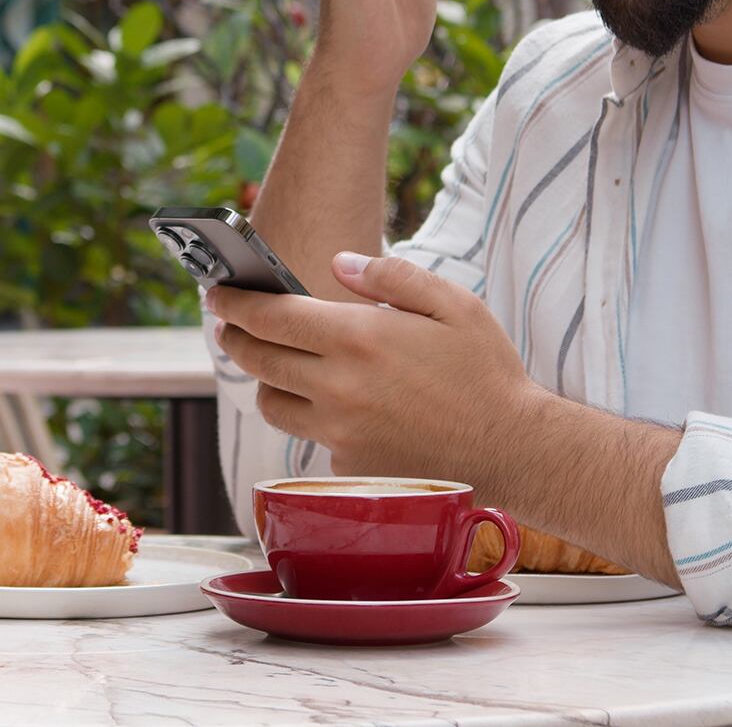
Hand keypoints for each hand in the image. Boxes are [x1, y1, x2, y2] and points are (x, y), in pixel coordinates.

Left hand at [207, 250, 537, 484]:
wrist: (514, 449)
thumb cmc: (486, 371)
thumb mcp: (451, 303)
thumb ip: (390, 277)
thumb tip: (337, 264)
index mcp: (358, 338)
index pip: (269, 316)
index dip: (234, 302)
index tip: (216, 293)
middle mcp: (338, 387)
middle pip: (258, 360)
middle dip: (235, 336)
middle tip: (229, 324)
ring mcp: (340, 432)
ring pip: (274, 404)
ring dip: (268, 381)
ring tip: (279, 365)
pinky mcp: (349, 466)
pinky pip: (312, 438)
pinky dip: (314, 419)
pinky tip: (337, 406)